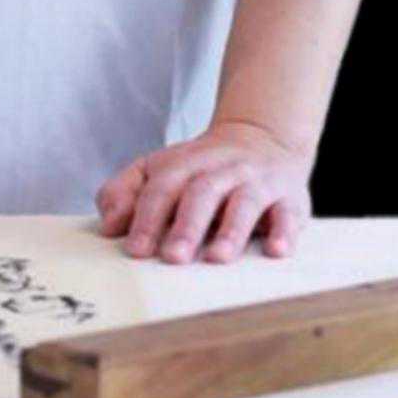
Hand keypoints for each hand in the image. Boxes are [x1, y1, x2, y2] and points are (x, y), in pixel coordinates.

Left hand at [96, 121, 314, 264]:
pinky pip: (288, 213)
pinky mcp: (288, 197)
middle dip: (186, 226)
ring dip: (231, 230)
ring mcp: (255, 182)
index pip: (161, 189)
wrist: (261, 138)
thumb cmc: (199, 169)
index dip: (147, 218)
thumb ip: (125, 193)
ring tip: (218, 259)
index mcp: (182, 165)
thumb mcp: (157, 170)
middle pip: (201, 194)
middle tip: (172, 258)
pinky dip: (284, 232)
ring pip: (244, 202)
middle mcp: (220, 170)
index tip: (135, 250)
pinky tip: (276, 251)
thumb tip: (108, 226)